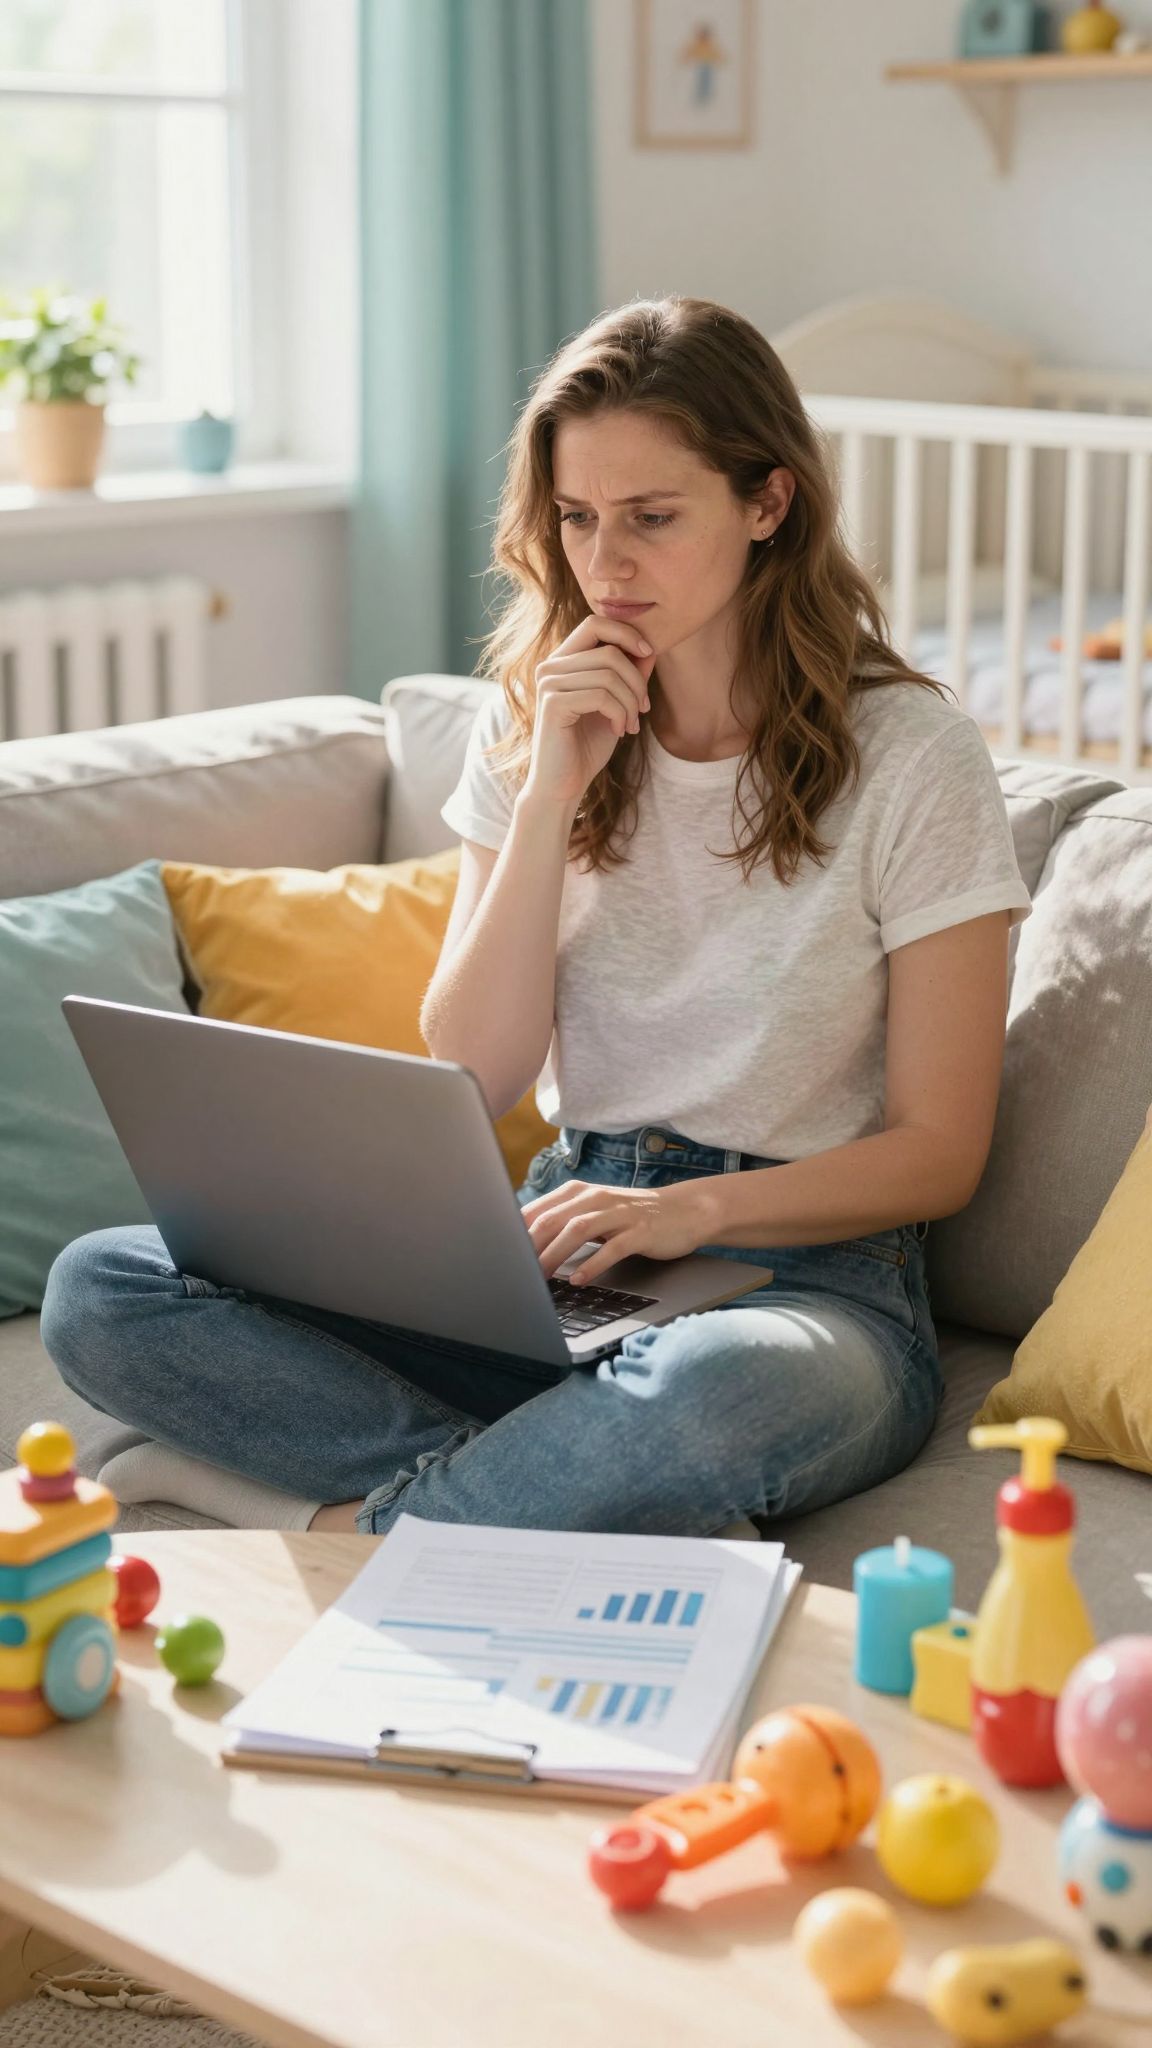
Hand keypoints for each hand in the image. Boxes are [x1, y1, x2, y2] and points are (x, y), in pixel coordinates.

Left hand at [520, 1177, 716, 1285]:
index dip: (514, 1233)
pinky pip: (612, 1248)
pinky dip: (593, 1264)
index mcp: (578, 1192)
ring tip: (539, 1277)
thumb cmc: (630, 1217)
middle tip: (511, 1270)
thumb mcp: (594, 1214)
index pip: (537, 1210)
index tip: (499, 1256)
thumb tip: (522, 1247)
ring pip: (577, 1230)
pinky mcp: (639, 1231)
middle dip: (528, 1246)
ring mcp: (618, 1213)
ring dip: (554, 1254)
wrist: (684, 1210)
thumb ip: (562, 1224)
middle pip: (552, 1219)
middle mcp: (595, 1197)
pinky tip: (579, 1280)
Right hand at [522, 613, 656, 811]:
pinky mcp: (553, 704)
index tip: (649, 655)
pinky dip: (620, 714)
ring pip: (609, 674)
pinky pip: (602, 695)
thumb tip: (649, 649)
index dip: (627, 634)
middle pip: (610, 650)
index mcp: (562, 661)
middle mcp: (550, 666)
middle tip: (644, 708)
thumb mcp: (616, 705)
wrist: (563, 785)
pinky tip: (619, 732)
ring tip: (631, 724)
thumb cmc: (587, 746)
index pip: (595, 623)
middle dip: (637, 680)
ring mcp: (549, 683)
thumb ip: (628, 675)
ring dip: (631, 702)